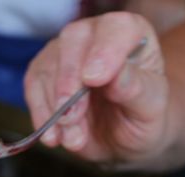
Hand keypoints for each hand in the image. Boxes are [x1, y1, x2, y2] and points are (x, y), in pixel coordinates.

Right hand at [24, 12, 168, 162]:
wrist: (123, 139)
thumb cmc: (142, 117)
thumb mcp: (150, 109)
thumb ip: (137, 90)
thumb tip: (117, 77)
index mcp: (130, 34)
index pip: (116, 28)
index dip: (104, 51)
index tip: (95, 79)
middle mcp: (95, 36)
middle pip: (73, 42)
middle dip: (69, 82)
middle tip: (72, 118)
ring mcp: (66, 53)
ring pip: (49, 66)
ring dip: (56, 109)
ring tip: (73, 140)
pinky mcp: (45, 74)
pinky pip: (34, 87)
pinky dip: (41, 115)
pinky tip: (54, 137)